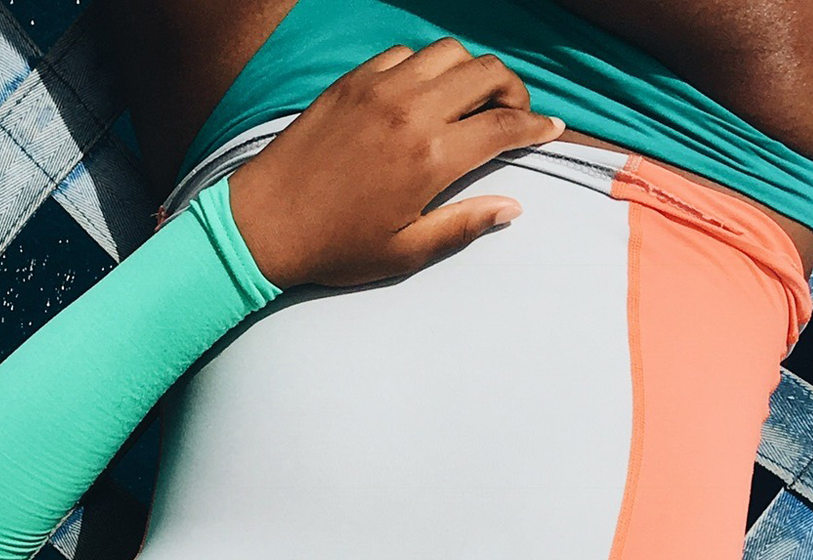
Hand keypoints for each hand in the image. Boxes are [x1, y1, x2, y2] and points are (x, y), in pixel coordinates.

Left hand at [229, 40, 564, 288]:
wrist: (263, 225)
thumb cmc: (332, 248)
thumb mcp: (402, 253)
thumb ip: (462, 226)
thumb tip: (511, 207)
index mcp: (431, 159)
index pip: (505, 126)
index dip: (537, 127)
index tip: (550, 130)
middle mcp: (412, 112)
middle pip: (488, 74)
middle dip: (512, 92)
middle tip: (511, 116)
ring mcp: (381, 89)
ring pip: (451, 54)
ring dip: (471, 72)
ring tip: (469, 100)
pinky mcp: (354, 81)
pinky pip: (406, 53)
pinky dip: (425, 67)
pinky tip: (421, 94)